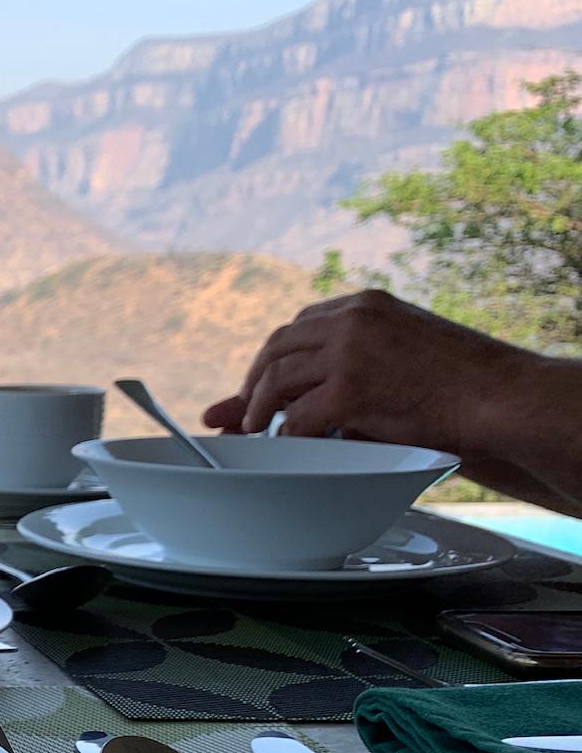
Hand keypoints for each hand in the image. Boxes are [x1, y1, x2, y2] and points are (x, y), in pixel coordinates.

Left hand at [202, 289, 519, 447]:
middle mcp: (352, 318)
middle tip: (248, 412)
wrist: (502, 397)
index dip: (276, 357)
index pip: (300, 325)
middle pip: (277, 346)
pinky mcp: (350, 389)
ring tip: (257, 431)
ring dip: (259, 409)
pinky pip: (298, 417)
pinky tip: (291, 448)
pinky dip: (288, 436)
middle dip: (255, 381)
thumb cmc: (461, 385)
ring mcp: (349, 351)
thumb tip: (303, 379)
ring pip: (277, 379)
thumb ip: (348, 362)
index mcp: (365, 304)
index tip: (267, 381)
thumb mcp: (398, 354)